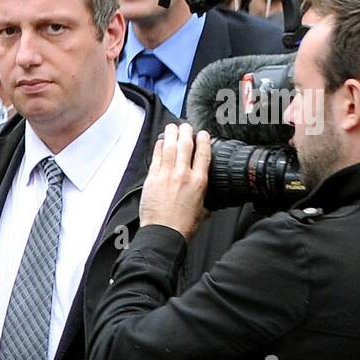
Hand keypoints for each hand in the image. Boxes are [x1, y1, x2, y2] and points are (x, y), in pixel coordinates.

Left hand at [139, 122, 209, 240]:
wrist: (164, 233)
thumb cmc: (183, 225)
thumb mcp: (203, 210)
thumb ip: (204, 197)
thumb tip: (207, 196)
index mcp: (199, 182)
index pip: (203, 154)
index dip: (203, 140)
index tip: (203, 133)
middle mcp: (183, 175)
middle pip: (185, 145)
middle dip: (186, 132)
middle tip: (185, 126)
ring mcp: (166, 176)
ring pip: (169, 148)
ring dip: (171, 134)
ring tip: (172, 127)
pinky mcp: (152, 179)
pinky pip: (156, 158)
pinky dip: (158, 147)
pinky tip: (160, 142)